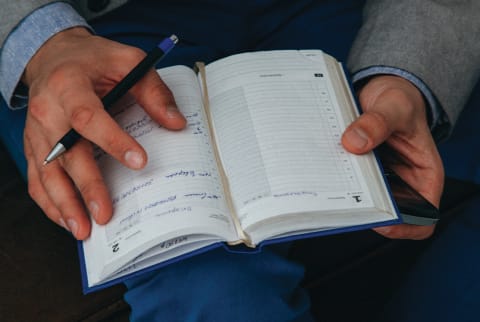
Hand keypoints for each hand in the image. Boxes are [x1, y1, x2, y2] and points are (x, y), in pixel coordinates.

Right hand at [23, 27, 185, 239]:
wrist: (53, 56)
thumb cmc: (93, 60)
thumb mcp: (128, 61)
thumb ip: (153, 91)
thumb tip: (176, 123)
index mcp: (69, 85)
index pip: (89, 117)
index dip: (113, 140)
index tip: (140, 160)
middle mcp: (47, 111)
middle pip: (65, 154)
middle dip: (86, 186)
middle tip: (105, 214)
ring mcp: (37, 132)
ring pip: (46, 173)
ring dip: (64, 204)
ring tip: (83, 230)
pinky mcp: (35, 147)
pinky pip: (36, 179)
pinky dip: (50, 203)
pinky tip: (67, 220)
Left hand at [341, 75, 443, 239]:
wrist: (382, 90)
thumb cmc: (401, 100)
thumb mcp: (395, 105)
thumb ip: (378, 122)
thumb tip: (354, 142)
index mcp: (425, 175)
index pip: (423, 217)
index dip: (403, 226)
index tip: (378, 219)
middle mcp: (403, 181)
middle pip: (386, 211)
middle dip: (366, 210)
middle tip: (344, 200)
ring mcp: (379, 178)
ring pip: (363, 199)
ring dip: (347, 195)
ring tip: (330, 184)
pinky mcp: (359, 170)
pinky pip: (348, 182)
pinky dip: (337, 179)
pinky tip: (325, 169)